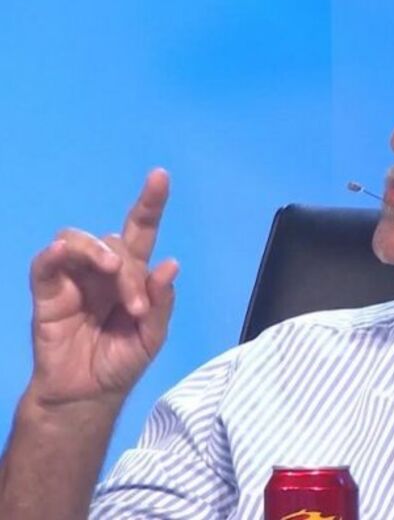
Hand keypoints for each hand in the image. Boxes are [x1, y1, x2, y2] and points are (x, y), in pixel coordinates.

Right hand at [27, 168, 178, 406]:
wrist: (87, 394)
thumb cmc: (121, 361)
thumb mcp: (151, 336)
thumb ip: (160, 303)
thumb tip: (170, 264)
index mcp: (133, 275)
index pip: (143, 231)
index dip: (150, 204)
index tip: (160, 176)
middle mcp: (105, 269)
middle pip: (117, 241)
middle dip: (130, 269)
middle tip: (135, 306)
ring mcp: (75, 277)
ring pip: (79, 240)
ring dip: (97, 252)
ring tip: (111, 274)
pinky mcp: (48, 291)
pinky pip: (46, 264)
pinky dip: (54, 254)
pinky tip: (61, 253)